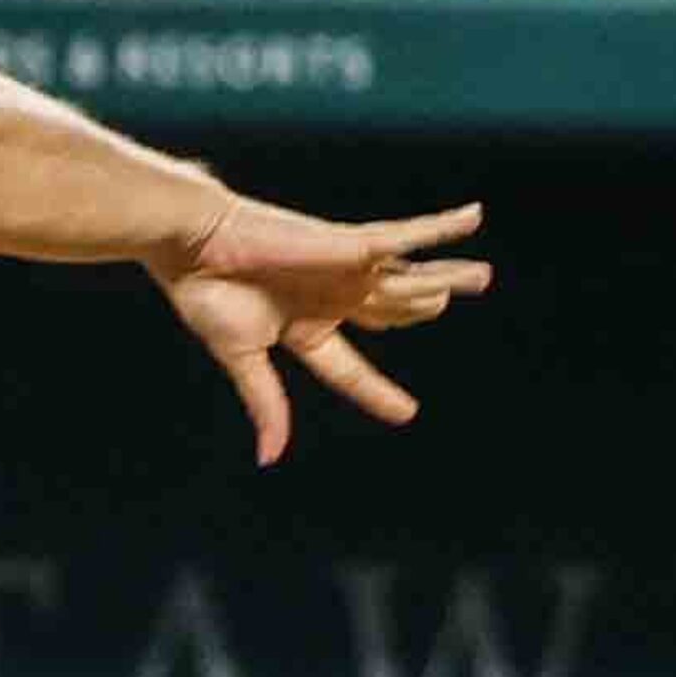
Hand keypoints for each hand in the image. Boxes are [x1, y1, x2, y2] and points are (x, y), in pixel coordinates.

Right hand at [147, 198, 490, 465]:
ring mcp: (344, 269)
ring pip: (409, 282)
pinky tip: (473, 218)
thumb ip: (266, 402)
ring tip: (482, 277)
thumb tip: (270, 458)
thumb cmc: (206, 295)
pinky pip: (407, 237)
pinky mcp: (350, 244)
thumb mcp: (243, 356)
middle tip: (445, 305)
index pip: (349, 367)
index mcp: (303, 326)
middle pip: (391, 312)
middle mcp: (330, 296)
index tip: (406, 412)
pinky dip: (441, 229)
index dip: (377, 392)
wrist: (193, 244)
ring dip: (447, 279)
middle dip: (419, 310)